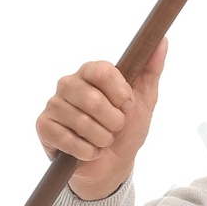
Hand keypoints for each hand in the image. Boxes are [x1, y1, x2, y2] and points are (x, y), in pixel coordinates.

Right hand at [35, 37, 167, 198]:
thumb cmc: (126, 129)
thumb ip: (151, 70)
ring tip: (103, 140)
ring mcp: (54, 105)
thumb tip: (162, 41)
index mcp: (91, 71)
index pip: (103, 71)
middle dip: (114, 122)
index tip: (127, 105)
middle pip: (93, 100)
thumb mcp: (144, 100)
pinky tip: (89, 150)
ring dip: (102, 139)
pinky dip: (87, 151)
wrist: (112, 165)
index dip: (120, 93)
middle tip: (115, 127)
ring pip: (82, 123)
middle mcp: (69, 84)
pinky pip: (68, 140)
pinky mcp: (44, 127)